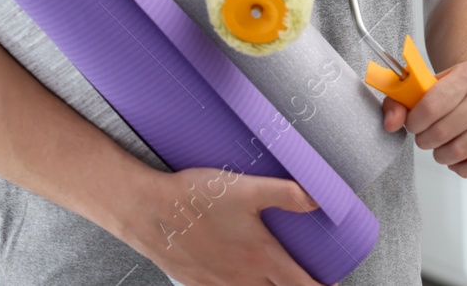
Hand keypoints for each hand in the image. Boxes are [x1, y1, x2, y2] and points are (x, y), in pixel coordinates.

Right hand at [117, 164, 322, 285]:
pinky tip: (234, 278)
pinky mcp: (196, 284)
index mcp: (261, 257)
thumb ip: (285, 193)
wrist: (148, 210)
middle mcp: (242, 278)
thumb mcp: (246, 188)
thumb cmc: (194, 197)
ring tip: (270, 279)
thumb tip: (318, 199)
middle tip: (300, 281)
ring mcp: (218, 285)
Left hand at [382, 58, 466, 178]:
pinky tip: (458, 162)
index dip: (415, 122)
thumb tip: (390, 124)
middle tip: (425, 139)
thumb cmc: (459, 89)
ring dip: (442, 156)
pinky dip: (464, 169)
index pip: (431, 106)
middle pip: (444, 131)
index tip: (413, 126)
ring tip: (441, 150)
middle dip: (426, 141)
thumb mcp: (430, 85)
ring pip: (460, 151)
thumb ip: (401, 102)